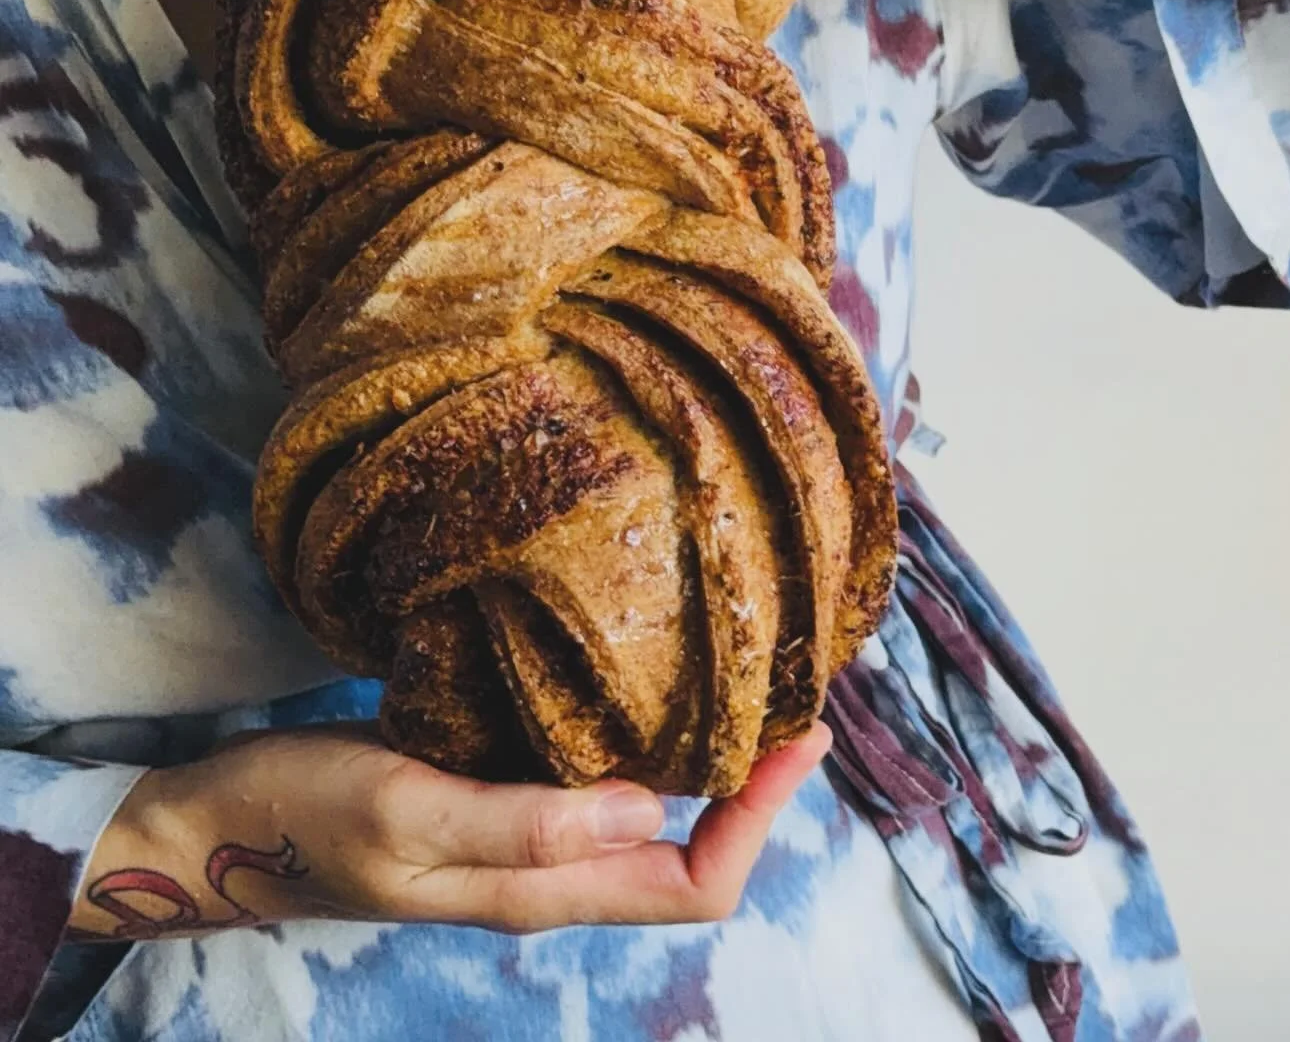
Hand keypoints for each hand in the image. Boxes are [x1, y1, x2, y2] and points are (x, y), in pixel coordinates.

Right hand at [69, 723, 831, 939]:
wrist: (218, 822)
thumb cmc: (302, 816)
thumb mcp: (406, 810)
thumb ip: (521, 822)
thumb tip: (649, 813)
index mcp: (537, 888)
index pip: (691, 884)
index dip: (757, 822)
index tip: (797, 736)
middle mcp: (546, 870)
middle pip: (686, 857)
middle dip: (752, 789)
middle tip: (792, 694)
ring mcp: (519, 836)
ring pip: (647, 819)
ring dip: (705, 762)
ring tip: (744, 678)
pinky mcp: (491, 793)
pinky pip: (593, 780)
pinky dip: (640, 737)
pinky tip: (644, 675)